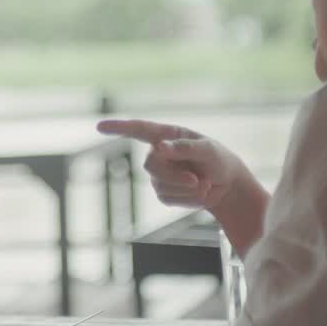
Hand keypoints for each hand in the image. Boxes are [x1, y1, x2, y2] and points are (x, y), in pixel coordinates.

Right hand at [96, 118, 259, 214]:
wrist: (227, 185)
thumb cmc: (218, 160)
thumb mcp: (208, 150)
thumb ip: (185, 147)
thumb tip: (160, 147)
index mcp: (167, 136)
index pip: (138, 130)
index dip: (118, 128)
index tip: (99, 126)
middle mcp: (158, 153)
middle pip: (151, 166)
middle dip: (175, 176)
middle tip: (197, 180)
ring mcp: (159, 175)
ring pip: (159, 185)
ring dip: (185, 188)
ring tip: (203, 184)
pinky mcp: (164, 193)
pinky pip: (168, 198)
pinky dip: (187, 199)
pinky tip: (198, 192)